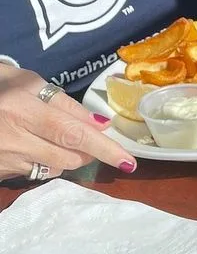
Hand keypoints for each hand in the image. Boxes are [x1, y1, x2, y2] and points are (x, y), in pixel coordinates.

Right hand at [0, 64, 136, 181]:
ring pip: (56, 167)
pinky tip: (35, 147)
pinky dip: (47, 163)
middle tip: (94, 142)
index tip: (127, 161)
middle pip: (69, 154)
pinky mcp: (0, 171)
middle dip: (91, 152)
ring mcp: (4, 157)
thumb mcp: (22, 80)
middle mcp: (12, 135)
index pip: (73, 132)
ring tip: (60, 140)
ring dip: (70, 158)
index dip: (104, 147)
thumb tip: (97, 126)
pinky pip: (36, 172)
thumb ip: (61, 101)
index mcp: (19, 105)